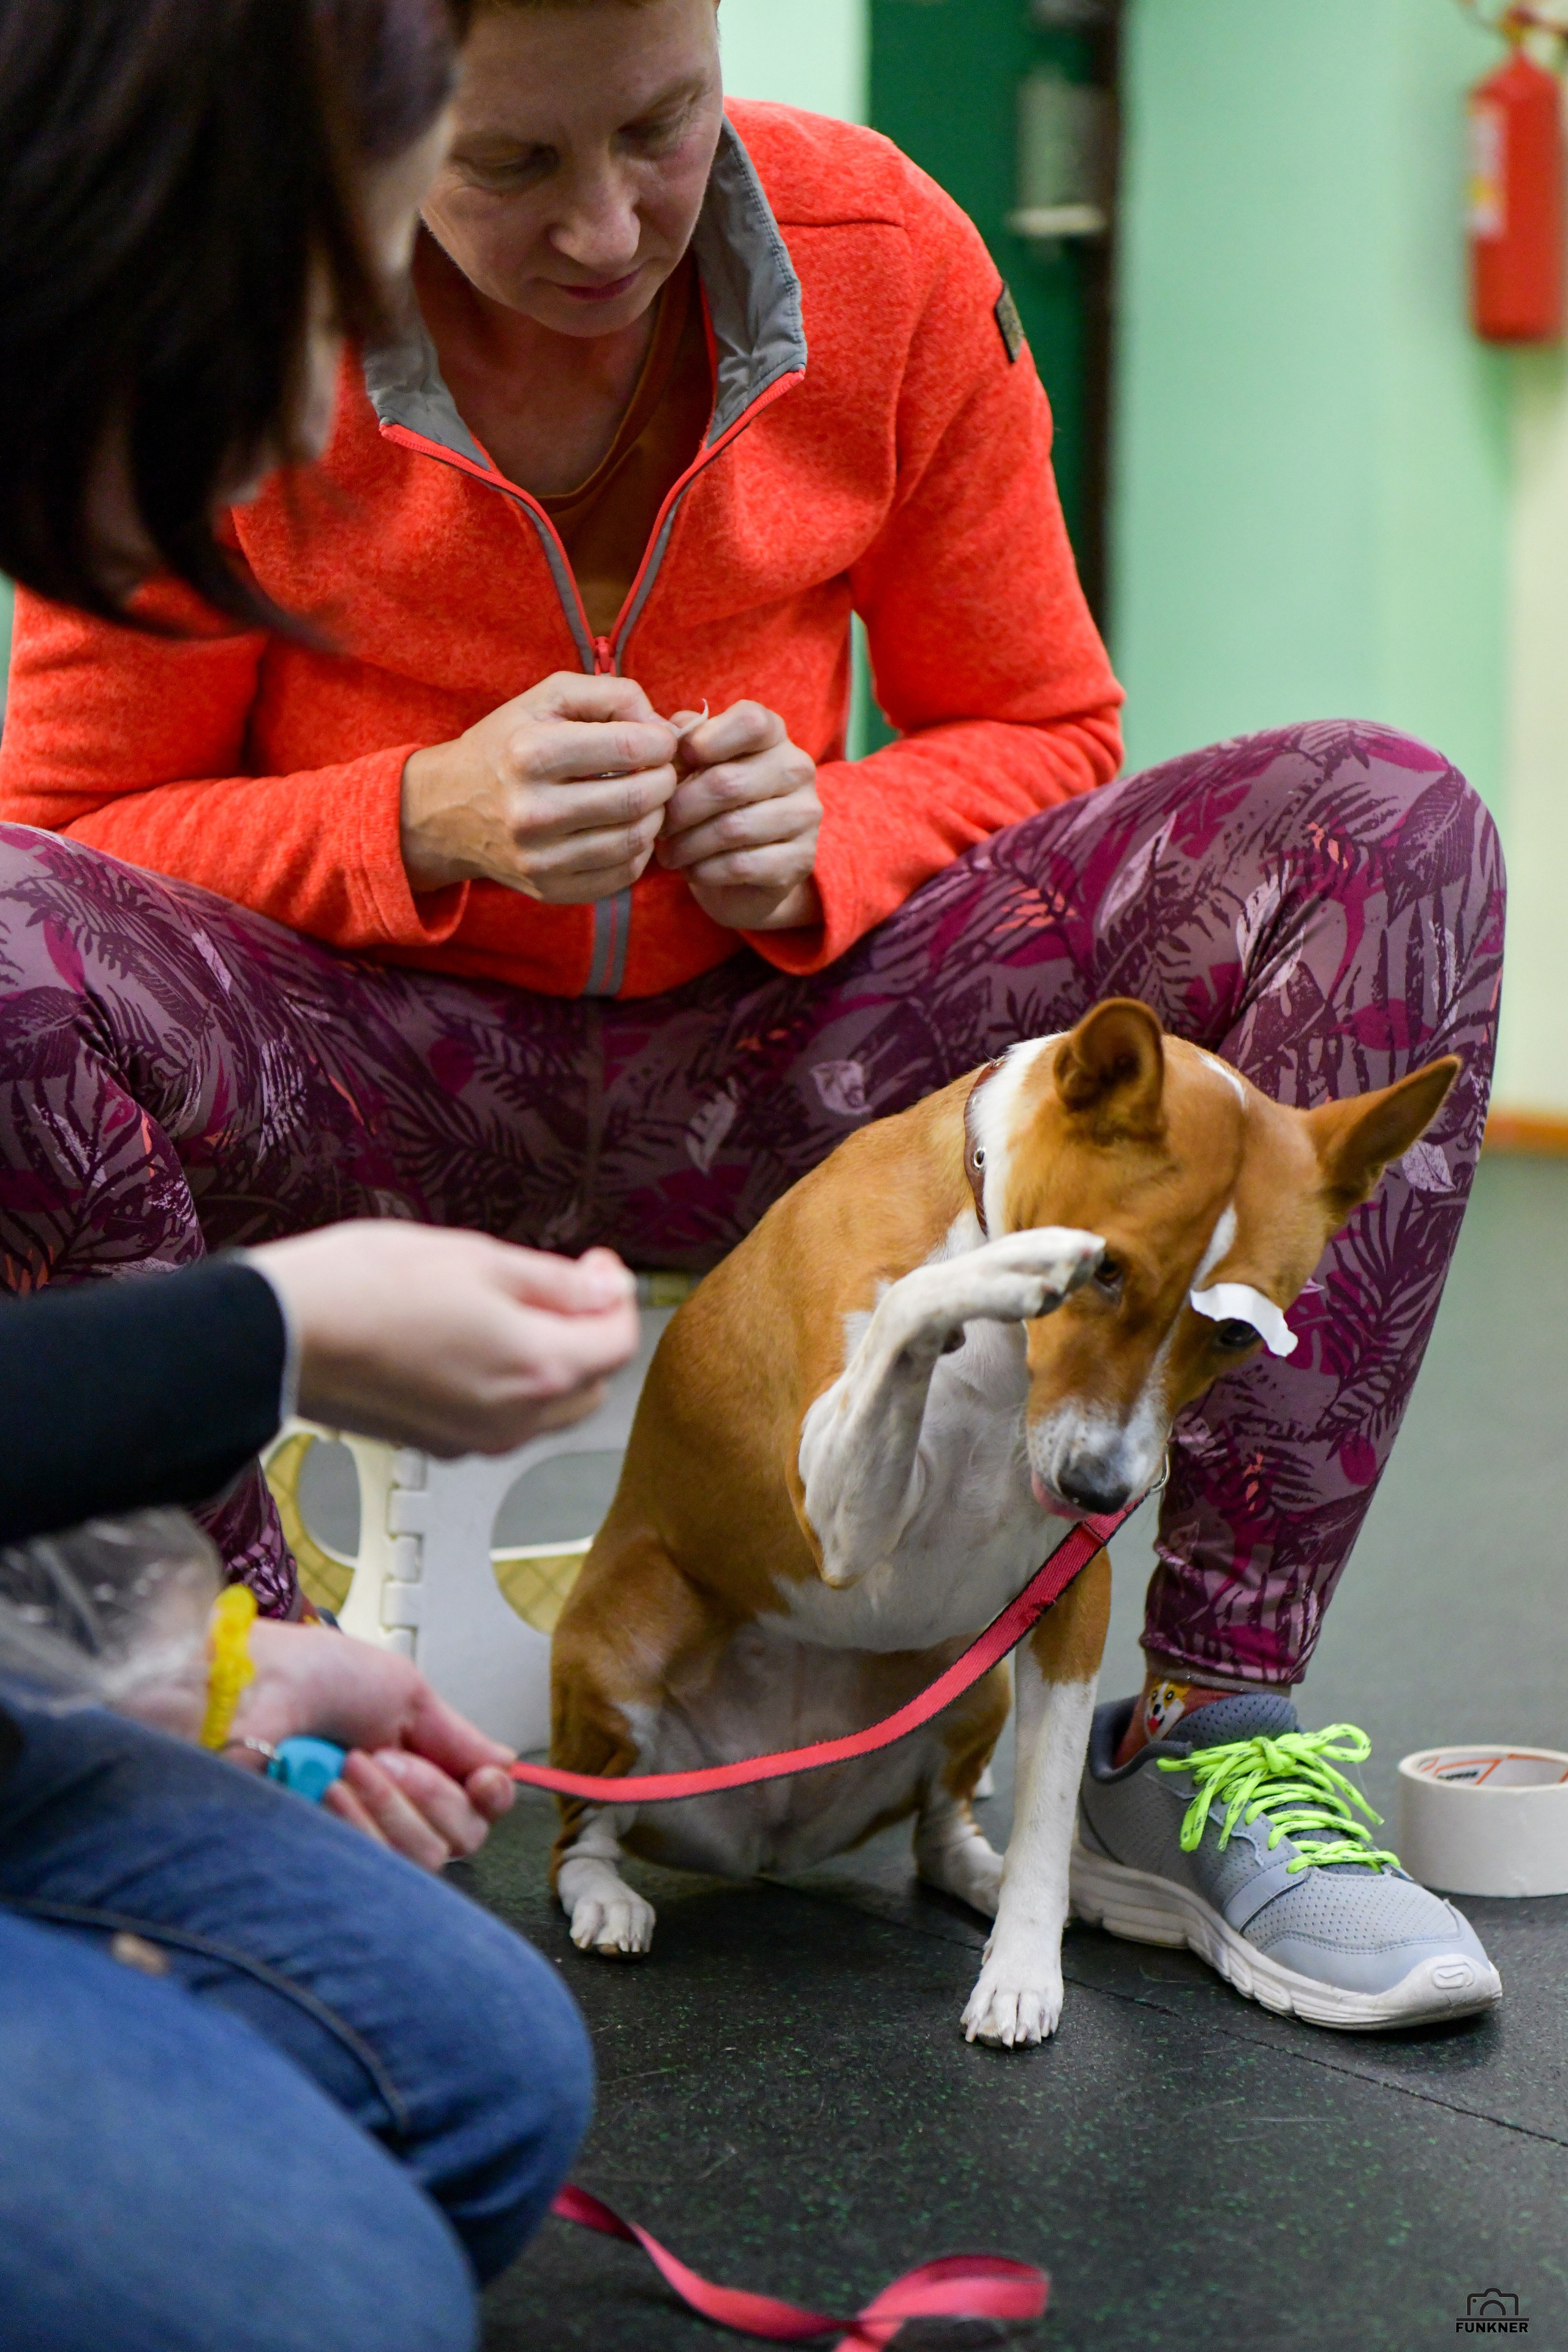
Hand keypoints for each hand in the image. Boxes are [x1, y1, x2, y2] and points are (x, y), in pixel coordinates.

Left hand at [232, 1623, 515, 1868]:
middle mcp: (394, 1806)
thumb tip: (506, 1766)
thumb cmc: (313, 1675)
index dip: (492, 1798)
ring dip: (393, 1805)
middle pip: (463, 1837)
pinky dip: (360, 1823)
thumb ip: (457, 1737)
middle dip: (432, 1791)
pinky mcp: (326, 1858)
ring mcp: (360, 1835)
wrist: (251, 1685)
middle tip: (385, 1755)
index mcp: (416, 1764)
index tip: (484, 1780)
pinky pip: (377, 1868)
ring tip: (351, 1765)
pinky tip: (330, 1790)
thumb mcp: (403, 1693)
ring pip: (426, 1858)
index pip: (479, 1809)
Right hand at [250, 1224, 638, 1454]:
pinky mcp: (441, 1445)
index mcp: (538, 1366)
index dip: (616, 1295)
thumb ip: (554, 1284)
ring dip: (554, 1362)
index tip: (594, 1264)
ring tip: (517, 1308)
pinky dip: (512, 1385)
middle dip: (591, 1333)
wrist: (284, 1333)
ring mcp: (477, 1440)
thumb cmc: (371, 1284)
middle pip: (593, 1383)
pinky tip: (477, 1341)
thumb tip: (605, 1291)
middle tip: (565, 1282)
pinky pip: (505, 1421)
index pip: (618, 1342)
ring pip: (551, 1409)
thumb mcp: (479, 1259)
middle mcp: (517, 1418)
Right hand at [400, 673, 680, 901]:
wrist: (448, 809)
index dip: (661, 741)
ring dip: (656, 816)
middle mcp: (531, 810)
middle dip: (665, 779)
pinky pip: (623, 875)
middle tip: (660, 770)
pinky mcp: (550, 889)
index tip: (660, 740)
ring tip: (647, 798)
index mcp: (531, 753)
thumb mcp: (548, 698)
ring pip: (635, 841)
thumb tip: (663, 727)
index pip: (630, 746)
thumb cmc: (510, 743)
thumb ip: (612, 694)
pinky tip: (626, 828)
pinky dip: (638, 850)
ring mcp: (540, 858)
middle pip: (637, 798)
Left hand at [654, 701, 821, 931]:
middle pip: (728, 782)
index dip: (706, 741)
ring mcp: (804, 815)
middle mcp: (796, 768)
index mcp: (773, 734)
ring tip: (669, 852)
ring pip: (733, 828)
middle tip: (659, 825)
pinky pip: (742, 865)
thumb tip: (665, 734)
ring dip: (688, 845)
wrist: (746, 869)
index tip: (680, 763)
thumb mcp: (694, 766)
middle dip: (680, 808)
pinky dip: (705, 870)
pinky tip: (692, 871)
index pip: (750, 722)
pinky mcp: (800, 859)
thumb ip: (681, 743)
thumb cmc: (714, 804)